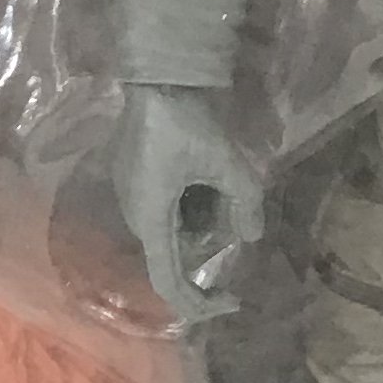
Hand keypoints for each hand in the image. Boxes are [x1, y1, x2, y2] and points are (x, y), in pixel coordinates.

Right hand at [113, 84, 265, 326]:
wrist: (155, 77)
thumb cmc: (186, 122)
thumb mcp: (226, 162)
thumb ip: (245, 203)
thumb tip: (252, 237)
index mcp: (152, 220)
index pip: (169, 283)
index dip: (198, 304)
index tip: (231, 302)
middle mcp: (135, 216)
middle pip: (176, 252)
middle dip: (210, 242)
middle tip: (237, 210)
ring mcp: (130, 197)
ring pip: (172, 230)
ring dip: (201, 219)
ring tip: (224, 183)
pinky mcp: (132, 179)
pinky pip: (165, 209)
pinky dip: (190, 204)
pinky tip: (206, 175)